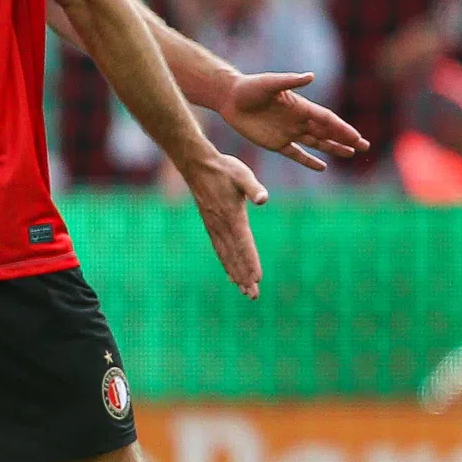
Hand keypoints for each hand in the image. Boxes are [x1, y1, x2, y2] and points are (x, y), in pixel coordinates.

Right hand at [181, 151, 268, 298]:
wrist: (197, 165)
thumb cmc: (224, 168)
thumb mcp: (242, 174)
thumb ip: (253, 187)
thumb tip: (263, 199)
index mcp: (232, 216)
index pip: (244, 243)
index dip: (251, 262)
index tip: (257, 279)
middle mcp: (221, 225)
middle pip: (234, 256)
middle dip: (244, 276)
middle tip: (253, 296)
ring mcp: (214, 227)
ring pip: (226, 256)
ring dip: (236, 274)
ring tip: (244, 291)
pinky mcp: (210, 225)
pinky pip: (219, 250)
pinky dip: (226, 263)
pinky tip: (230, 273)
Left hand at [214, 72, 368, 171]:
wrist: (231, 98)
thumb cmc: (250, 87)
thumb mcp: (270, 83)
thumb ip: (291, 81)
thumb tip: (311, 76)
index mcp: (301, 106)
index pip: (327, 120)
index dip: (343, 129)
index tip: (357, 137)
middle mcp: (298, 120)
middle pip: (328, 132)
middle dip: (346, 139)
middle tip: (365, 146)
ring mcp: (288, 133)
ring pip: (317, 143)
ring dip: (334, 148)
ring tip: (351, 154)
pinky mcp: (276, 144)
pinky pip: (297, 154)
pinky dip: (309, 161)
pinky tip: (322, 167)